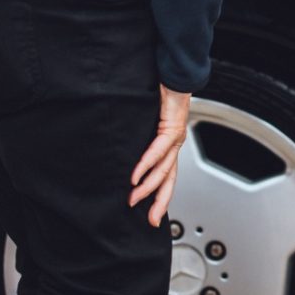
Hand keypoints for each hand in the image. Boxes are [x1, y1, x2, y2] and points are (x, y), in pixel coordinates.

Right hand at [129, 85, 191, 225]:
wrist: (173, 73)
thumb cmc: (158, 94)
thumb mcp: (145, 123)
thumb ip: (136, 140)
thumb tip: (118, 155)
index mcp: (168, 146)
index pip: (165, 178)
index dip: (159, 198)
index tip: (152, 218)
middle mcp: (174, 145)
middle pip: (169, 180)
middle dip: (159, 202)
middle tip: (150, 220)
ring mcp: (175, 137)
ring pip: (164, 169)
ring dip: (148, 186)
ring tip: (134, 198)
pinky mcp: (172, 126)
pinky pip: (159, 149)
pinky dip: (146, 163)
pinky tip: (136, 175)